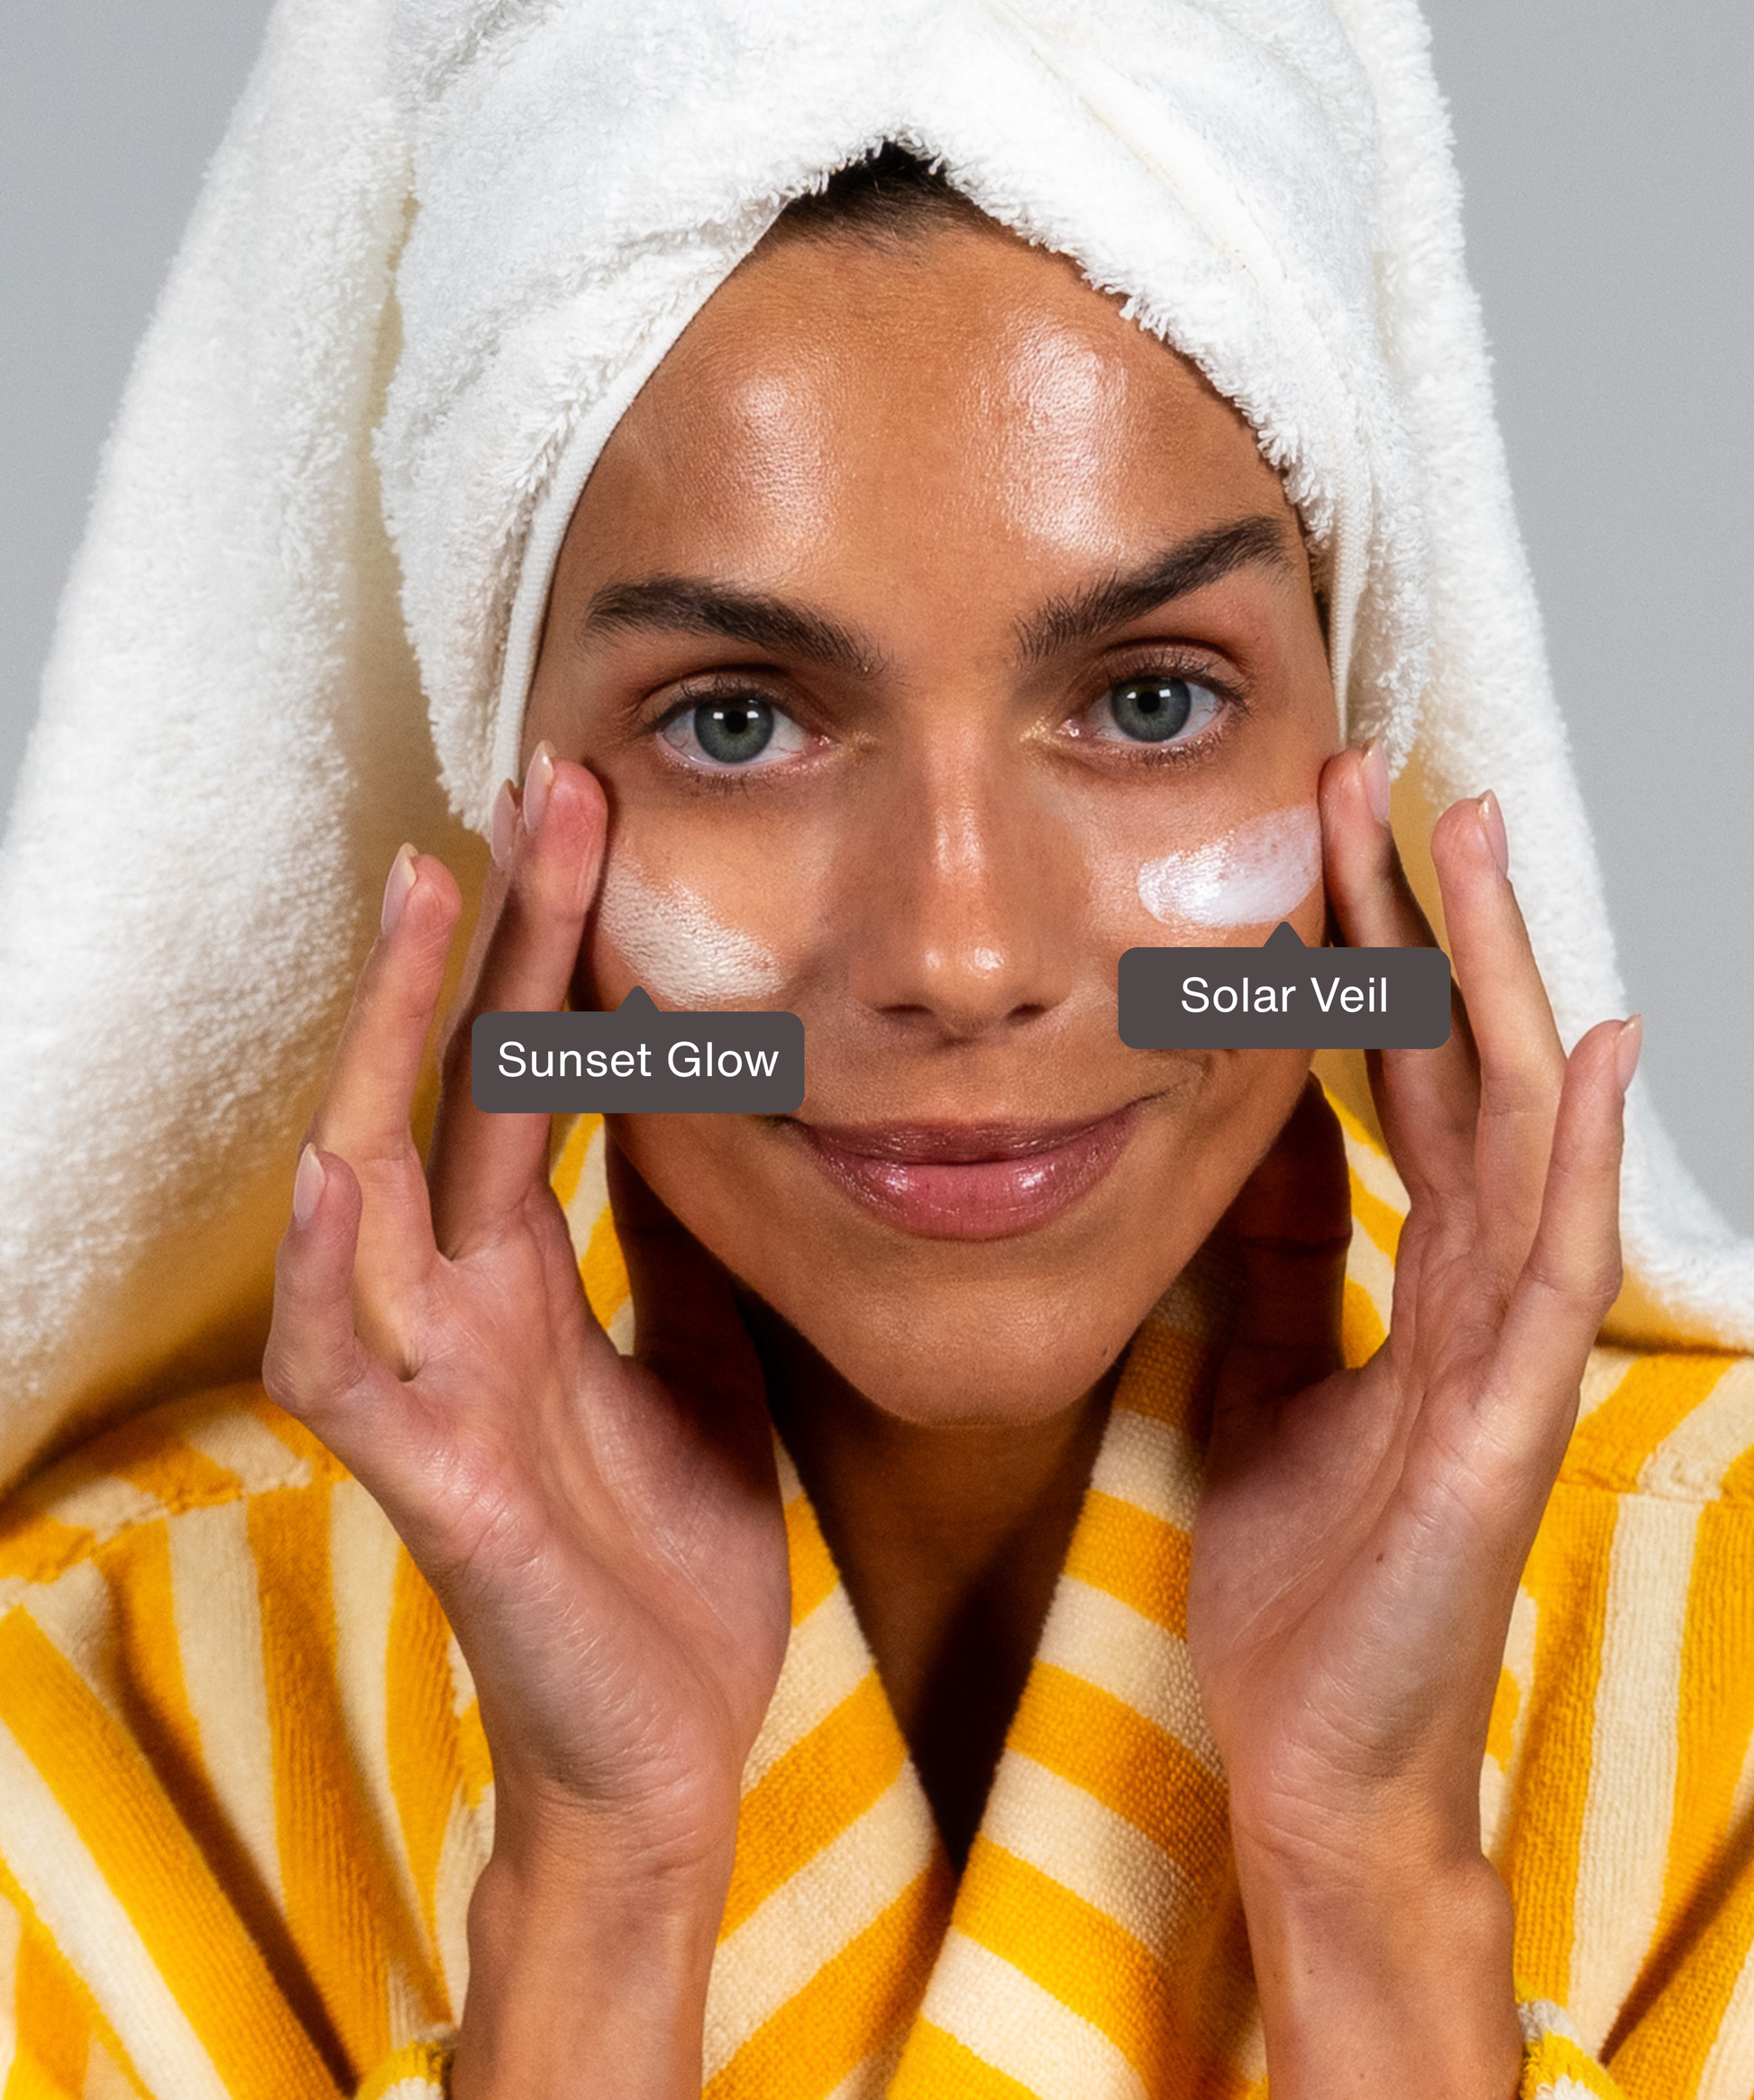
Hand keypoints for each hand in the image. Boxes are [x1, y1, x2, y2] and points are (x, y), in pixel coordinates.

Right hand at [262, 752, 789, 2096]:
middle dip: (488, 939)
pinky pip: (355, 1362)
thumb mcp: (698, 1360)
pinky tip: (341, 1169)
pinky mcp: (440, 1484)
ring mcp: (435, 1387)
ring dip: (388, 1045)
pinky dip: (337, 1266)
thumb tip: (701, 1114)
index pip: (529, 1077)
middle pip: (455, 1089)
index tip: (591, 812)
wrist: (666, 1749)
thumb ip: (672, 1246)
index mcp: (527, 1277)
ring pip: (372, 1189)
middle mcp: (462, 1307)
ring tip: (421, 899)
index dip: (551, 949)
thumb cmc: (669, 1558)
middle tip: (536, 784)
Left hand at [1186, 752, 1635, 2096]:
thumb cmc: (1304, 1578)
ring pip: (1518, 1125)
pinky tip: (1591, 1046)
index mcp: (1415, 1281)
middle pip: (1459, 1068)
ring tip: (1473, 844)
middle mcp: (1476, 1291)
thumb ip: (1282, 1263)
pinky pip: (1547, 1264)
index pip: (1399, 1083)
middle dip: (1424, 922)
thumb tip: (1259, 1139)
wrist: (1314, 1752)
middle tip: (1382, 780)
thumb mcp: (1264, 1379)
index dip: (1366, 958)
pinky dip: (1576, 1149)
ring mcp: (1504, 1350)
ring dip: (1498, 980)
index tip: (1318, 835)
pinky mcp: (1502, 1423)